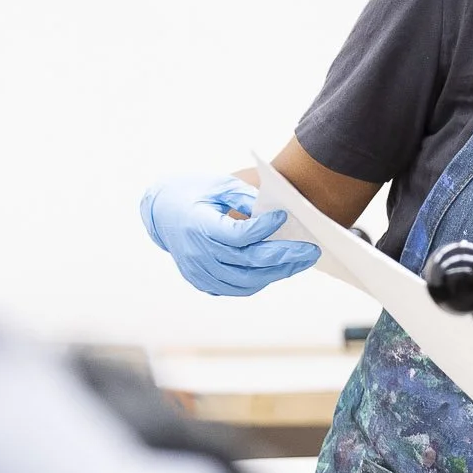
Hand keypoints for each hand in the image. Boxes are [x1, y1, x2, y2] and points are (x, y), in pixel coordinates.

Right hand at [141, 172, 318, 295]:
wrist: (160, 212)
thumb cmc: (195, 193)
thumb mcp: (219, 185)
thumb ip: (246, 197)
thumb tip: (276, 212)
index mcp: (199, 226)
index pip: (238, 235)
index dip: (263, 228)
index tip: (285, 217)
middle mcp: (198, 254)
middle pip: (248, 262)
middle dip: (285, 257)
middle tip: (312, 251)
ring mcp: (198, 272)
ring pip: (246, 281)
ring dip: (278, 273)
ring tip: (302, 261)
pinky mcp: (202, 282)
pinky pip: (236, 288)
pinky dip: (260, 280)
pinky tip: (279, 269)